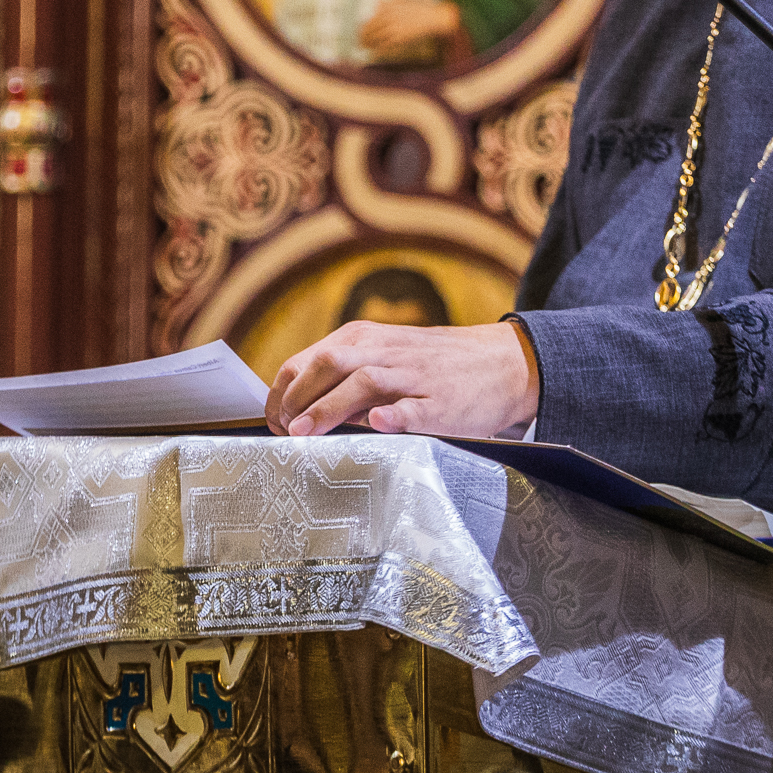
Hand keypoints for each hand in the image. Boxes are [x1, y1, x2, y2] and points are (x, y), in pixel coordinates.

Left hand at [266, 318, 539, 439]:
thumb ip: (344, 378)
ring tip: (304, 433)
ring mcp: (413, 376)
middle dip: (296, 399)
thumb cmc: (432, 367)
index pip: (306, 361)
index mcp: (364, 340)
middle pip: (327, 365)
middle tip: (280, 431)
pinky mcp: (440, 402)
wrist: (500, 363)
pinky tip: (377, 423)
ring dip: (328, 407)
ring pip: (363, 382)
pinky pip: (413, 407)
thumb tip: (297, 410)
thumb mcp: (384, 358)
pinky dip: (393, 414)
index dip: (281, 393)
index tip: (271, 421)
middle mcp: (384, 352)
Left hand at [358, 0, 461, 60]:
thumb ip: (391, 1)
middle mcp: (391, 17)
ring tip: (363, 46)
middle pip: (371, 27)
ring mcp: (395, 27)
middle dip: (364, 35)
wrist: (436, 17)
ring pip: (377, 37)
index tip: (360, 29)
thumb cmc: (424, 7)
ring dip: (368, 42)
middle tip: (359, 40)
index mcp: (391, 7)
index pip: (373, 17)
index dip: (364, 25)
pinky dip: (379, 48)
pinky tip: (375, 51)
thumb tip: (377, 4)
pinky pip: (386, 44)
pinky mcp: (401, 38)